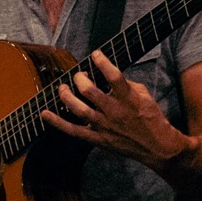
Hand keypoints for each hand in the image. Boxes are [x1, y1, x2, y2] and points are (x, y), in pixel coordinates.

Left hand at [43, 51, 185, 166]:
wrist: (156, 146)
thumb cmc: (151, 118)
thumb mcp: (143, 95)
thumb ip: (125, 84)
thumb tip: (108, 74)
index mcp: (128, 98)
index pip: (114, 76)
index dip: (102, 62)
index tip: (95, 54)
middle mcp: (115, 111)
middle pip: (90, 92)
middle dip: (80, 79)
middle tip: (79, 75)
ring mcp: (105, 126)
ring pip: (79, 110)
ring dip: (67, 96)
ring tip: (62, 88)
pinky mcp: (98, 139)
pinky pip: (74, 131)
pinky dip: (57, 123)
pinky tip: (45, 114)